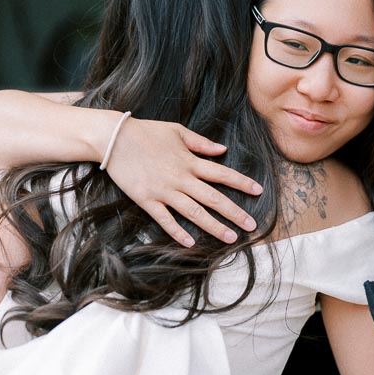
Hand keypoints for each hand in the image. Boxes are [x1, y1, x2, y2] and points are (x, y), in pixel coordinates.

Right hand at [106, 118, 263, 246]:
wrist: (114, 138)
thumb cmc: (146, 132)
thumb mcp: (177, 131)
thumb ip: (201, 143)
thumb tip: (222, 150)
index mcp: (189, 161)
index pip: (221, 174)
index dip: (241, 183)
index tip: (258, 191)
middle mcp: (180, 178)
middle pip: (213, 198)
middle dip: (234, 212)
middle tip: (251, 225)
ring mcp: (164, 191)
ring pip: (193, 212)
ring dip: (213, 226)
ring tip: (231, 238)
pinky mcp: (146, 200)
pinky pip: (165, 219)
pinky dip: (177, 231)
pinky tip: (191, 243)